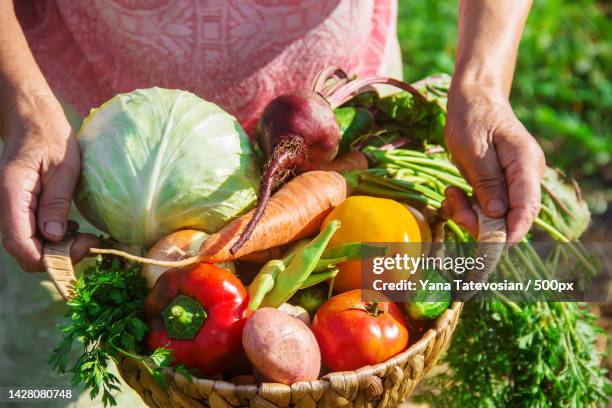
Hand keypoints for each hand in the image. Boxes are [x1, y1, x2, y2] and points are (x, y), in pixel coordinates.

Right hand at [0, 92, 98, 270]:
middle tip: (90, 242)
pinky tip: (72, 228)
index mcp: (12, 194)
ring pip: (29, 247)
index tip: (83, 248)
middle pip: (24, 251)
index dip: (48, 258)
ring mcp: (12, 210)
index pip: (20, 244)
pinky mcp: (21, 211)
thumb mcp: (64, 166)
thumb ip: (56, 201)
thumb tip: (55, 236)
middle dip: (58, 257)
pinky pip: (32, 236)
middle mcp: (6, 207)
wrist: (32, 120)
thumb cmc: (50, 136)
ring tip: (84, 235)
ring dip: (58, 250)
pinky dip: (53, 240)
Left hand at [442, 83, 544, 241]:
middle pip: (511, 217)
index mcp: (526, 163)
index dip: (512, 231)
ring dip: (469, 214)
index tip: (493, 245)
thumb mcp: (473, 149)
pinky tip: (453, 192)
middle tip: (452, 201)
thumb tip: (497, 215)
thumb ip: (486, 181)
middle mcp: (525, 176)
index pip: (527, 206)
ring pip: (496, 217)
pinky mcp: (499, 187)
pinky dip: (468, 207)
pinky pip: (486, 209)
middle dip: (480, 222)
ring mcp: (513, 182)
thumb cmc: (473, 117)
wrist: (473, 99)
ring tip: (450, 192)